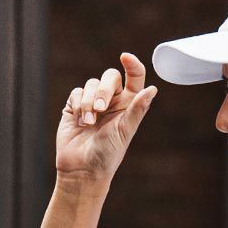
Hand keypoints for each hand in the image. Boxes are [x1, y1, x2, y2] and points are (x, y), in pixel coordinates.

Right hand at [55, 52, 157, 189]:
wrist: (82, 169)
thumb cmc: (107, 155)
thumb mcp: (125, 131)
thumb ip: (137, 109)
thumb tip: (153, 89)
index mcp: (129, 105)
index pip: (135, 77)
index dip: (133, 64)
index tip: (126, 57)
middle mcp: (113, 101)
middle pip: (110, 77)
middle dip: (104, 90)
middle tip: (100, 108)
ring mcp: (93, 102)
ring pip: (91, 84)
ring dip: (88, 102)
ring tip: (88, 123)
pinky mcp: (75, 106)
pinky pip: (76, 93)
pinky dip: (78, 105)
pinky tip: (79, 122)